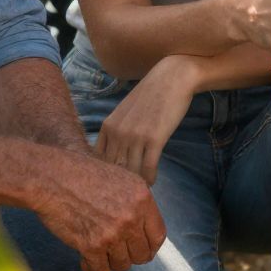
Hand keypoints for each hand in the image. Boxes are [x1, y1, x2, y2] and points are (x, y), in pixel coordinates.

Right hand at [31, 147, 166, 270]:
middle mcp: (132, 216)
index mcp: (142, 197)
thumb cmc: (82, 174)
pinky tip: (85, 259)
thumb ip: (135, 202)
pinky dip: (92, 268)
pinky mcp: (92, 245)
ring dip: (110, 262)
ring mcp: (113, 232)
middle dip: (129, 256)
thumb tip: (142, 228)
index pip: (158, 235)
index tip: (140, 248)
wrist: (53, 177)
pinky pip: (100, 270)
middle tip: (116, 251)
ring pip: (122, 265)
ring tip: (98, 251)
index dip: (149, 246)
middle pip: (142, 255)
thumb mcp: (120, 178)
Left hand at [96, 56, 200, 182]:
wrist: (172, 78)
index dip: (104, 174)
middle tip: (125, 192)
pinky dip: (150, 178)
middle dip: (119, 182)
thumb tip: (113, 156)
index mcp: (108, 126)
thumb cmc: (150, 95)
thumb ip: (116, 131)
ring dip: (136, 182)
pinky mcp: (154, 139)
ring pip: (131, 171)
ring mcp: (135, 136)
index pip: (98, 160)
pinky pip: (148, 168)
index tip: (112, 182)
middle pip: (114, 169)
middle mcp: (118, 133)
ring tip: (139, 189)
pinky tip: (152, 181)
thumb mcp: (125, 111)